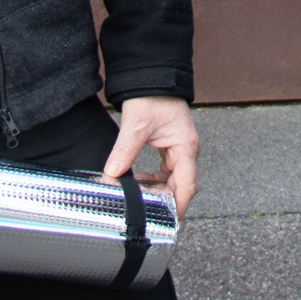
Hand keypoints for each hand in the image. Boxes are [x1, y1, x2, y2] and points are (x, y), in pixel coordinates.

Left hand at [103, 96, 200, 218]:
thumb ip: (125, 150)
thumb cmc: (151, 97)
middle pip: (182, 186)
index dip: (179, 206)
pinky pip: (168, 171)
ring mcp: (181, 149)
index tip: (168, 221)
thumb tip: (112, 173)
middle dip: (166, 200)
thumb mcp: (136, 124)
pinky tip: (141, 181)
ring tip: (140, 197)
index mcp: (186, 147)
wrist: (153, 78)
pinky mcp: (172, 148)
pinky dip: (156, 180)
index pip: (187, 185)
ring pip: (174, 180)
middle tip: (146, 212)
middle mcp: (187, 150)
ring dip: (159, 190)